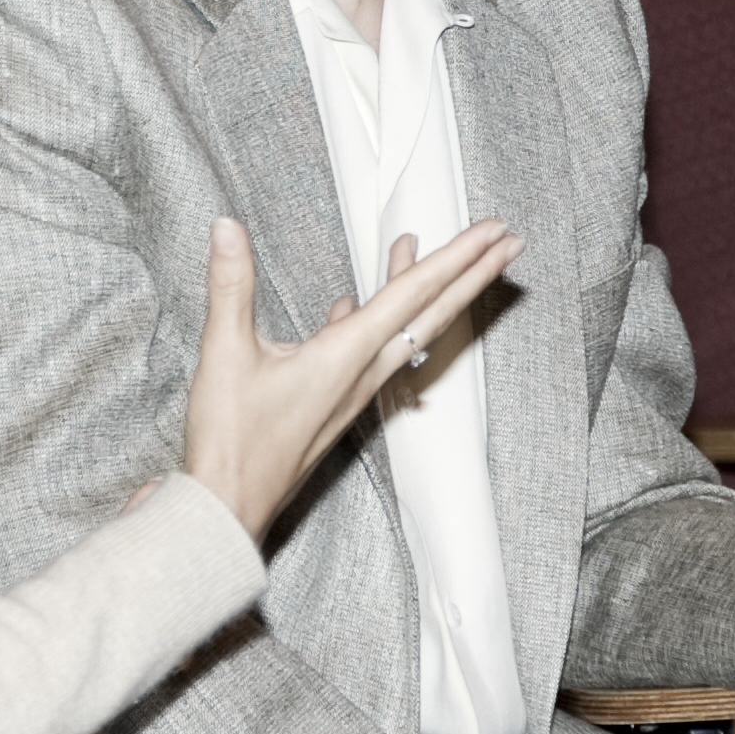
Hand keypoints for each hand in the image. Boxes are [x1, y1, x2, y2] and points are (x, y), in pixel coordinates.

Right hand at [181, 216, 522, 541]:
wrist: (228, 507)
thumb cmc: (231, 441)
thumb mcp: (225, 352)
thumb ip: (230, 283)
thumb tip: (226, 226)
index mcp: (347, 356)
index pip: (412, 293)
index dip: (456, 256)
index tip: (493, 231)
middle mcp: (363, 372)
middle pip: (432, 313)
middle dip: (472, 274)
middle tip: (509, 242)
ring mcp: (354, 390)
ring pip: (408, 331)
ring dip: (433, 292)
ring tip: (444, 258)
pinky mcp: (337, 402)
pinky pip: (375, 351)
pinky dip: (379, 319)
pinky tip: (356, 305)